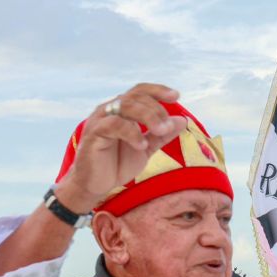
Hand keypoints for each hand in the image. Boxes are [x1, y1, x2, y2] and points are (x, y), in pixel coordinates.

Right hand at [58, 83, 187, 212]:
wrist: (95, 185)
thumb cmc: (117, 164)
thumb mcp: (146, 148)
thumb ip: (162, 135)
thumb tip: (182, 120)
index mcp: (123, 111)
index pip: (140, 91)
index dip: (158, 90)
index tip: (176, 96)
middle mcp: (110, 110)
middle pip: (136, 97)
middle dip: (156, 110)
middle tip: (167, 127)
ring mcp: (101, 119)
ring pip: (126, 106)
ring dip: (148, 117)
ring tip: (160, 131)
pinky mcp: (94, 133)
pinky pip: (114, 124)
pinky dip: (131, 132)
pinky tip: (142, 145)